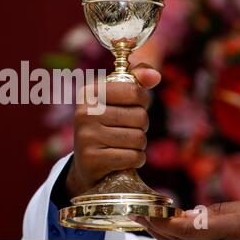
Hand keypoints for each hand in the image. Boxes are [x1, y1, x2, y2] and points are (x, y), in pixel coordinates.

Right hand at [65, 63, 160, 197]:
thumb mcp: (116, 99)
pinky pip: (132, 157)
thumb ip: (136, 81)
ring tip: (126, 144)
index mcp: (89, 93)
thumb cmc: (107, 125)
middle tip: (128, 130)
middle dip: (142, 126)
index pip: (133, 91)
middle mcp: (84, 113)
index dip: (142, 101)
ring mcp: (86, 136)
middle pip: (139, 116)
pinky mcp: (92, 159)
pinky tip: (126, 159)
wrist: (86, 163)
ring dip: (139, 145)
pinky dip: (136, 160)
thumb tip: (155, 76)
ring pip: (138, 138)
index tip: (134, 107)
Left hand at [132, 200, 239, 239]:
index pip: (184, 230)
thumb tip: (190, 214)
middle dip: (153, 226)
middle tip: (137, 212)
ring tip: (144, 220)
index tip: (147, 211)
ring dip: (158, 234)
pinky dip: (170, 239)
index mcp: (226, 231)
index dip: (162, 221)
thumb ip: (218, 212)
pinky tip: (162, 231)